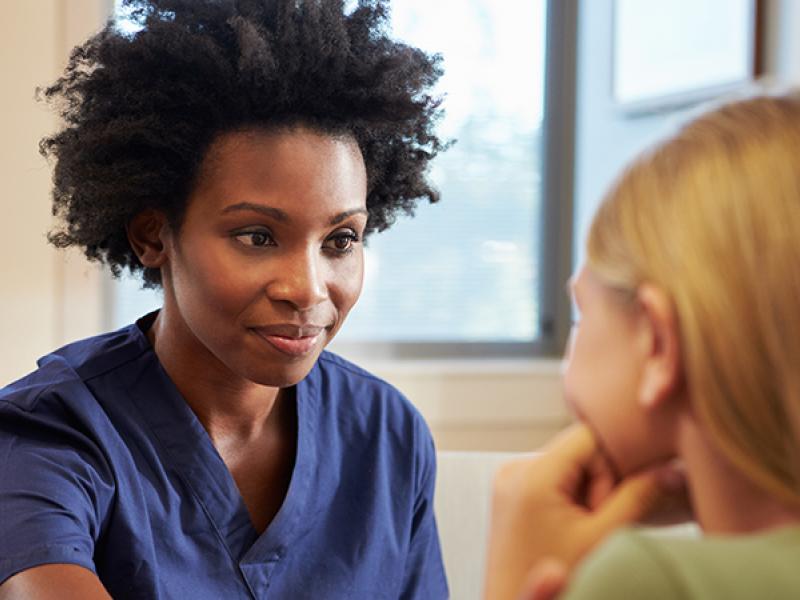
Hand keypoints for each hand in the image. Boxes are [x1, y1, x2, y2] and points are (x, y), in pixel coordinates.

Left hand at [483, 424, 685, 599]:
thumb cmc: (558, 581)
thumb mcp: (603, 538)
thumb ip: (639, 497)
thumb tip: (674, 470)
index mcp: (532, 473)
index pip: (589, 435)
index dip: (612, 464)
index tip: (610, 504)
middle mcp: (515, 467)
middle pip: (577, 448)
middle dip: (599, 480)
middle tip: (596, 521)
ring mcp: (508, 478)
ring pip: (568, 462)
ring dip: (586, 489)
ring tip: (581, 527)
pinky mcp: (510, 490)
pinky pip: (552, 475)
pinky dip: (569, 494)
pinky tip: (569, 526)